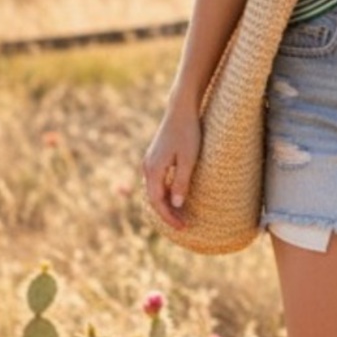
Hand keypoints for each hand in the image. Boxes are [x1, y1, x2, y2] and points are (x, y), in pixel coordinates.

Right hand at [142, 110, 200, 229]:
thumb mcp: (189, 159)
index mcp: (153, 170)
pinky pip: (157, 182)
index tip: (183, 227)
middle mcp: (148, 167)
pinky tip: (176, 196)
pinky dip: (165, 193)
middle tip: (183, 225)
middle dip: (167, 214)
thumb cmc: (188, 133)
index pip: (158, 202)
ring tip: (181, 215)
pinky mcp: (156, 157)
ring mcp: (150, 162)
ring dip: (166, 204)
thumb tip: (176, 204)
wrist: (181, 109)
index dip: (169, 217)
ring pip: (155, 190)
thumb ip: (181, 182)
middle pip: (154, 198)